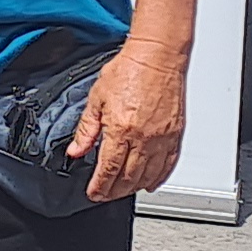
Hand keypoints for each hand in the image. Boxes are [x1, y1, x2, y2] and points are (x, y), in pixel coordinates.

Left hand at [76, 42, 187, 204]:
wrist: (157, 56)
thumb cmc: (129, 70)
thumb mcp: (97, 99)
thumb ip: (86, 129)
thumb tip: (76, 150)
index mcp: (121, 129)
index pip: (108, 170)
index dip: (99, 187)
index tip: (93, 193)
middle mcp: (143, 138)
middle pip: (128, 178)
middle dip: (114, 191)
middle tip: (105, 194)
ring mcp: (162, 138)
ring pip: (148, 175)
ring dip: (134, 188)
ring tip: (123, 190)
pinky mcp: (175, 134)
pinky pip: (168, 165)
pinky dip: (158, 178)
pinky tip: (150, 182)